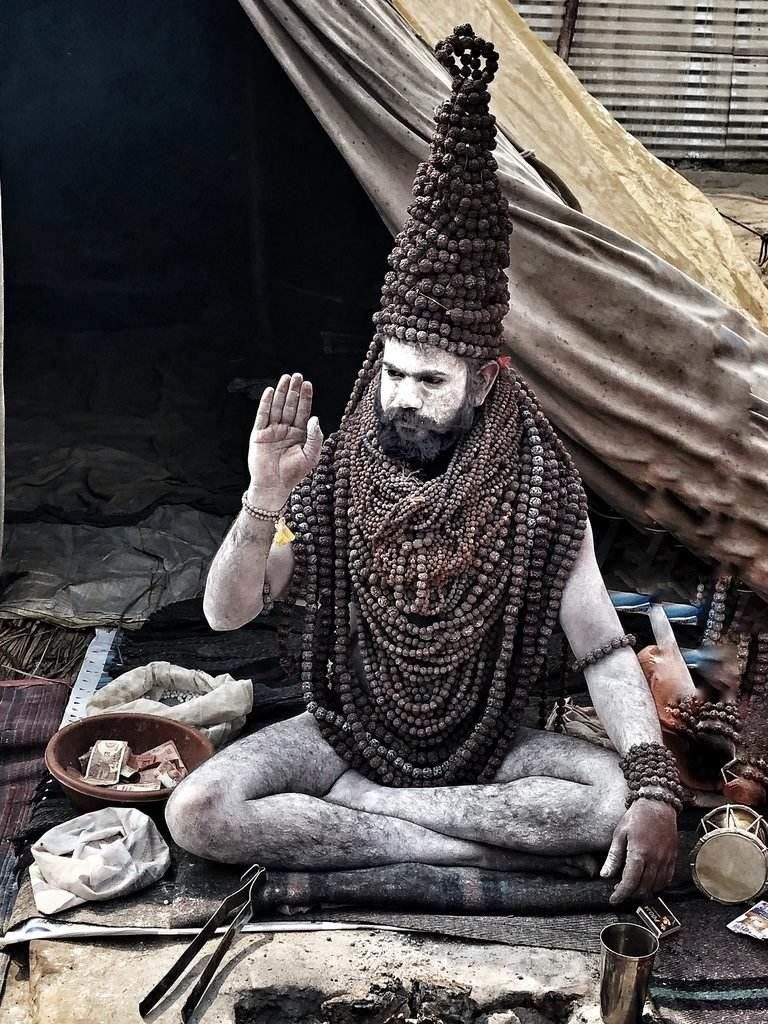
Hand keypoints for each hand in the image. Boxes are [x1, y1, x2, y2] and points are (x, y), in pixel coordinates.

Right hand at [247, 373, 323, 508]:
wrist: (274, 486)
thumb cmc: (294, 474)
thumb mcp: (310, 456)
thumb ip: (315, 437)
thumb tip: (315, 418)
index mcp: (299, 434)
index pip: (303, 412)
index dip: (306, 397)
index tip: (308, 384)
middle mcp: (285, 430)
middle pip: (290, 406)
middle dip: (294, 391)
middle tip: (297, 376)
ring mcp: (272, 431)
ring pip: (277, 407)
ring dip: (281, 393)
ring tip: (286, 378)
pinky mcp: (259, 434)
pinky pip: (262, 415)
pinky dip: (265, 403)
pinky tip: (270, 392)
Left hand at [600, 799, 677, 904]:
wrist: (658, 803)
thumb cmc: (637, 816)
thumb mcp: (619, 834)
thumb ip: (614, 857)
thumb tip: (605, 875)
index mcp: (639, 853)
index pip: (630, 882)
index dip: (621, 894)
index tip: (614, 899)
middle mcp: (655, 859)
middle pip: (643, 887)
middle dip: (631, 893)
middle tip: (621, 889)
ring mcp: (666, 859)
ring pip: (656, 886)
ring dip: (644, 890)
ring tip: (633, 885)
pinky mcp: (673, 857)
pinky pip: (667, 878)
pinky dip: (658, 884)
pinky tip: (649, 880)